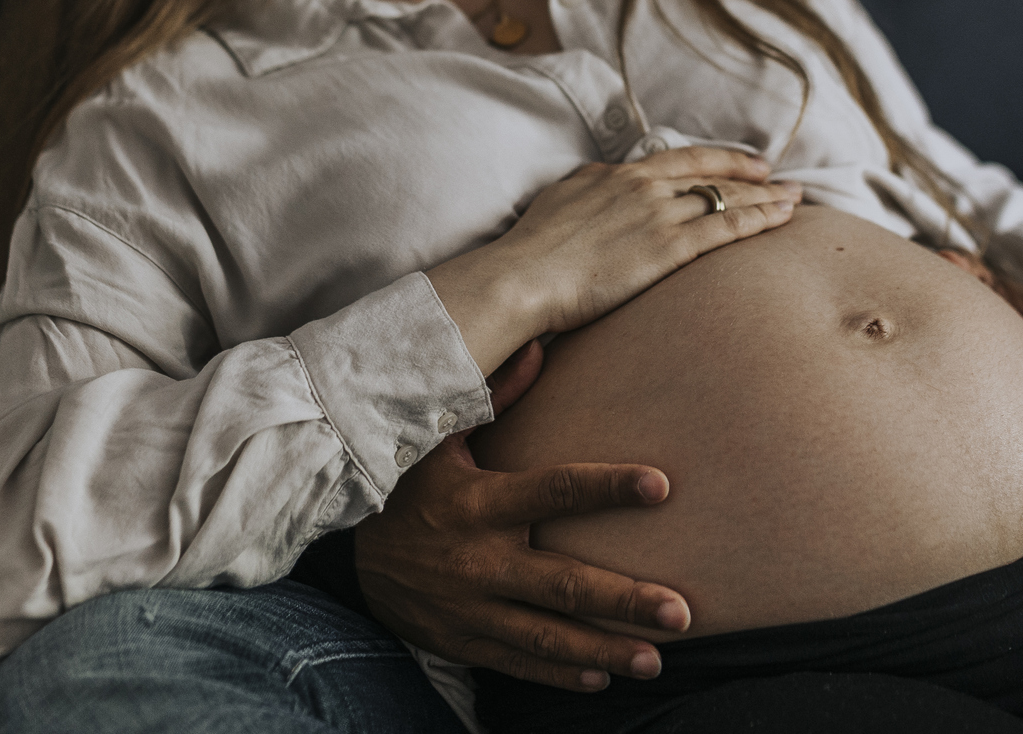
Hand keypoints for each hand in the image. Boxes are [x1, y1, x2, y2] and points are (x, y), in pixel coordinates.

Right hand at [355, 341, 690, 691]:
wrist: (342, 555)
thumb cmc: (405, 487)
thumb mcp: (439, 439)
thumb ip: (494, 398)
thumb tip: (539, 346)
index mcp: (481, 503)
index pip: (555, 491)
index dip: (608, 487)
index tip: (661, 486)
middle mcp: (479, 560)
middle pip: (563, 582)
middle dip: (623, 599)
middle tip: (679, 611)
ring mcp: (470, 609)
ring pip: (546, 636)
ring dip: (604, 650)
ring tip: (654, 660)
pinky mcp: (461, 642)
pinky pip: (517, 662)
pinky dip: (559, 673)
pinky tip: (601, 676)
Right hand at [429, 147, 802, 373]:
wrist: (525, 276)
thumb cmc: (534, 248)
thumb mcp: (561, 199)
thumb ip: (591, 187)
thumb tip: (606, 182)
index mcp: (618, 175)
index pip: (683, 160)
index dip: (721, 160)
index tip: (750, 164)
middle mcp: (644, 187)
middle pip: (712, 177)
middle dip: (754, 179)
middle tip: (784, 182)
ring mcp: (659, 215)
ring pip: (726, 200)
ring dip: (767, 199)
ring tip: (797, 201)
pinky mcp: (668, 249)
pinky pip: (726, 229)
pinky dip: (759, 221)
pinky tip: (783, 220)